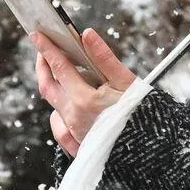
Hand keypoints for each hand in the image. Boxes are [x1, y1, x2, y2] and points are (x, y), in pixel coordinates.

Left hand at [34, 28, 137, 159]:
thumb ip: (104, 58)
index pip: (59, 67)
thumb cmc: (143, 118)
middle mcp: (73, 117)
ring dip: (54, 88)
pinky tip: (69, 107)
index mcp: (84, 100)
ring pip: (53, 106)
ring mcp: (74, 133)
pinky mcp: (78, 146)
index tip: (37, 35)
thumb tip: (87, 35)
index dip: (46, 49)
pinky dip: (59, 113)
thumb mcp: (127, 83)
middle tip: (44, 50)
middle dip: (42, 66)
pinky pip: (59, 127)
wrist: (151, 155)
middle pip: (47, 86)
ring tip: (64, 76)